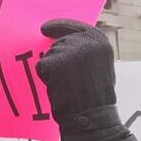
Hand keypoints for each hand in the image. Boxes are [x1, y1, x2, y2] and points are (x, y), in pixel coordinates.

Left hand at [36, 19, 127, 140]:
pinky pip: (40, 67)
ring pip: (48, 56)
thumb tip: (63, 41)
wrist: (90, 114)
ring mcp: (69, 51)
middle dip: (57, 61)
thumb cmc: (94, 95)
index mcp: (99, 40)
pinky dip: (45, 78)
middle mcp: (85, 41)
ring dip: (52, 71)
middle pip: (57, 44)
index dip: (57, 26)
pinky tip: (59, 87)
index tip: (44, 28)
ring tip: (68, 84)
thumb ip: (85, 51)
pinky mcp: (54, 62)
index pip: (73, 26)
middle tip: (70, 80)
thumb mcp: (98, 64)